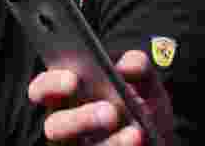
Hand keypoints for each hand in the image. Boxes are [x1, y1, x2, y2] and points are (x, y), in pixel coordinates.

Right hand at [29, 50, 174, 145]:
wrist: (162, 139)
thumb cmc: (146, 108)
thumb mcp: (146, 83)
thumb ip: (138, 65)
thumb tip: (126, 67)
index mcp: (69, 96)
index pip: (43, 89)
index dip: (50, 84)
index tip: (72, 79)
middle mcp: (69, 124)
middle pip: (55, 125)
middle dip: (80, 119)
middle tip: (110, 112)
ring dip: (108, 141)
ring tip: (135, 132)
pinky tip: (138, 138)